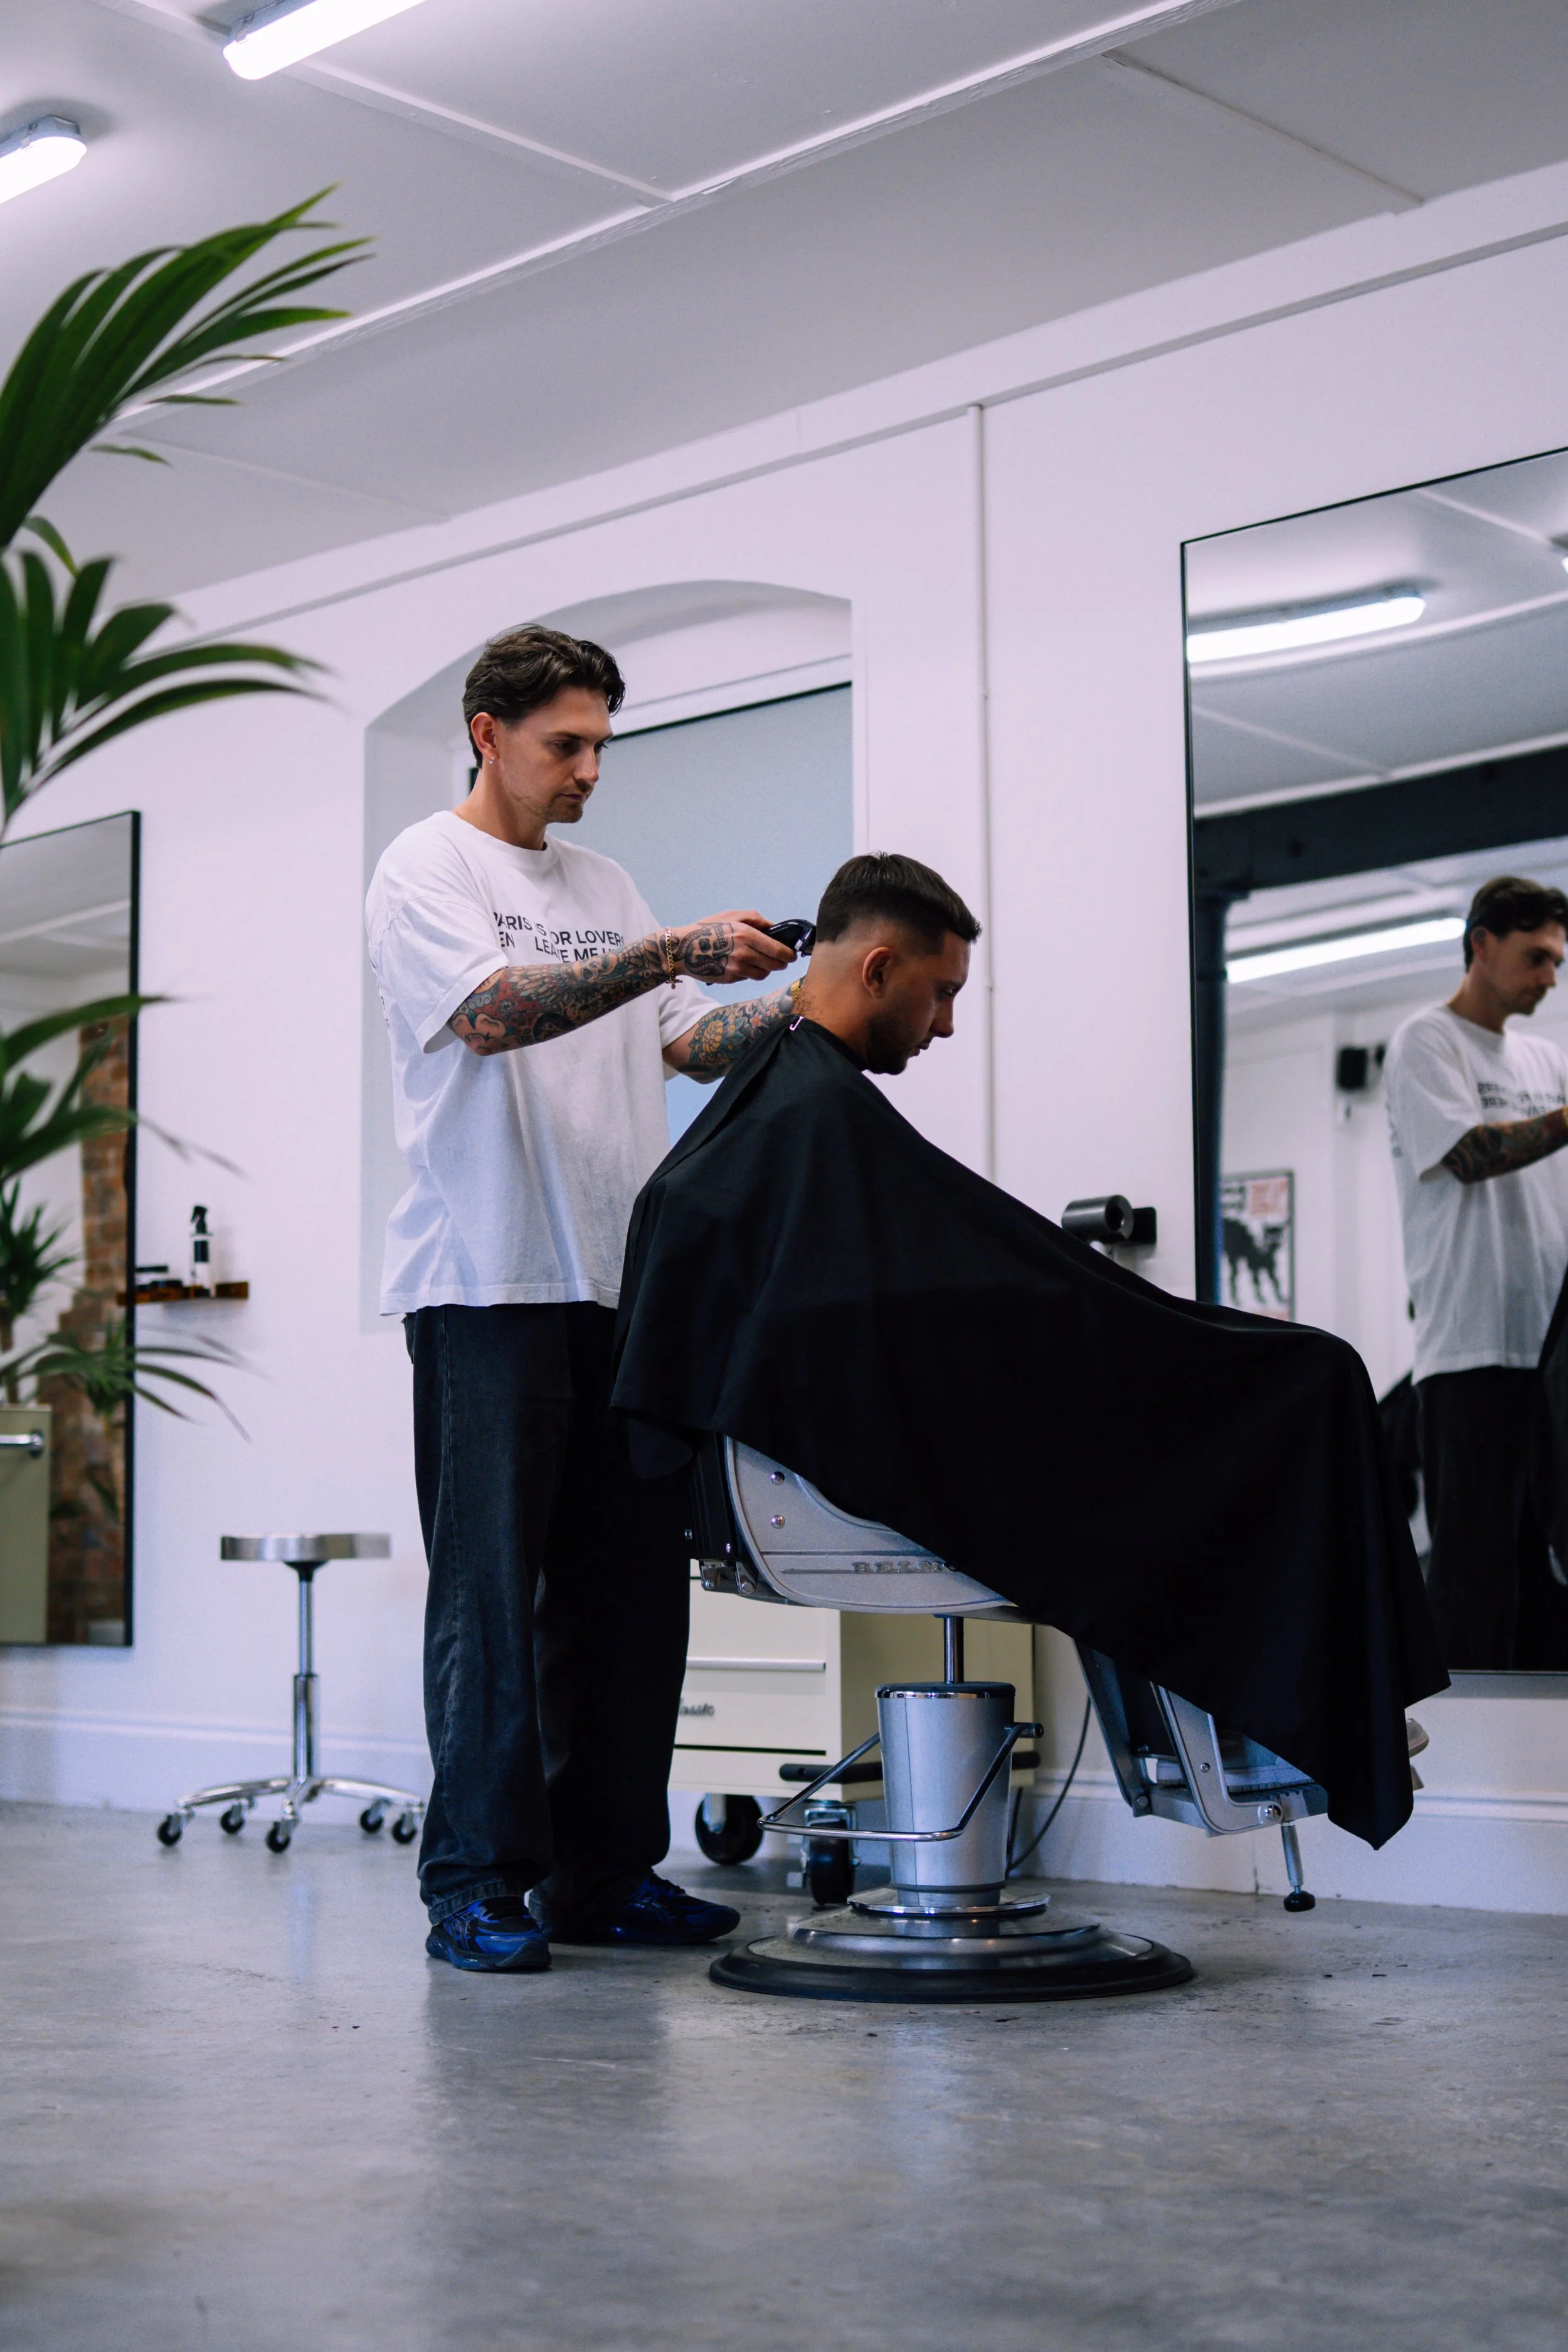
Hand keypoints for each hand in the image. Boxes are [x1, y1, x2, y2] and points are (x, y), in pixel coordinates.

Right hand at [673, 911, 794, 983]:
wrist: (683, 949)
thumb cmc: (706, 929)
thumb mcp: (730, 915)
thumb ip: (755, 919)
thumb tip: (773, 927)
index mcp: (746, 934)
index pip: (778, 950)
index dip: (789, 955)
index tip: (792, 956)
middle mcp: (744, 953)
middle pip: (775, 965)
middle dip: (781, 963)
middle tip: (782, 961)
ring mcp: (737, 968)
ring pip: (763, 974)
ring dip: (766, 970)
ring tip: (763, 963)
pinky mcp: (730, 979)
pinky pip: (748, 977)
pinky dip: (750, 972)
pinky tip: (744, 965)